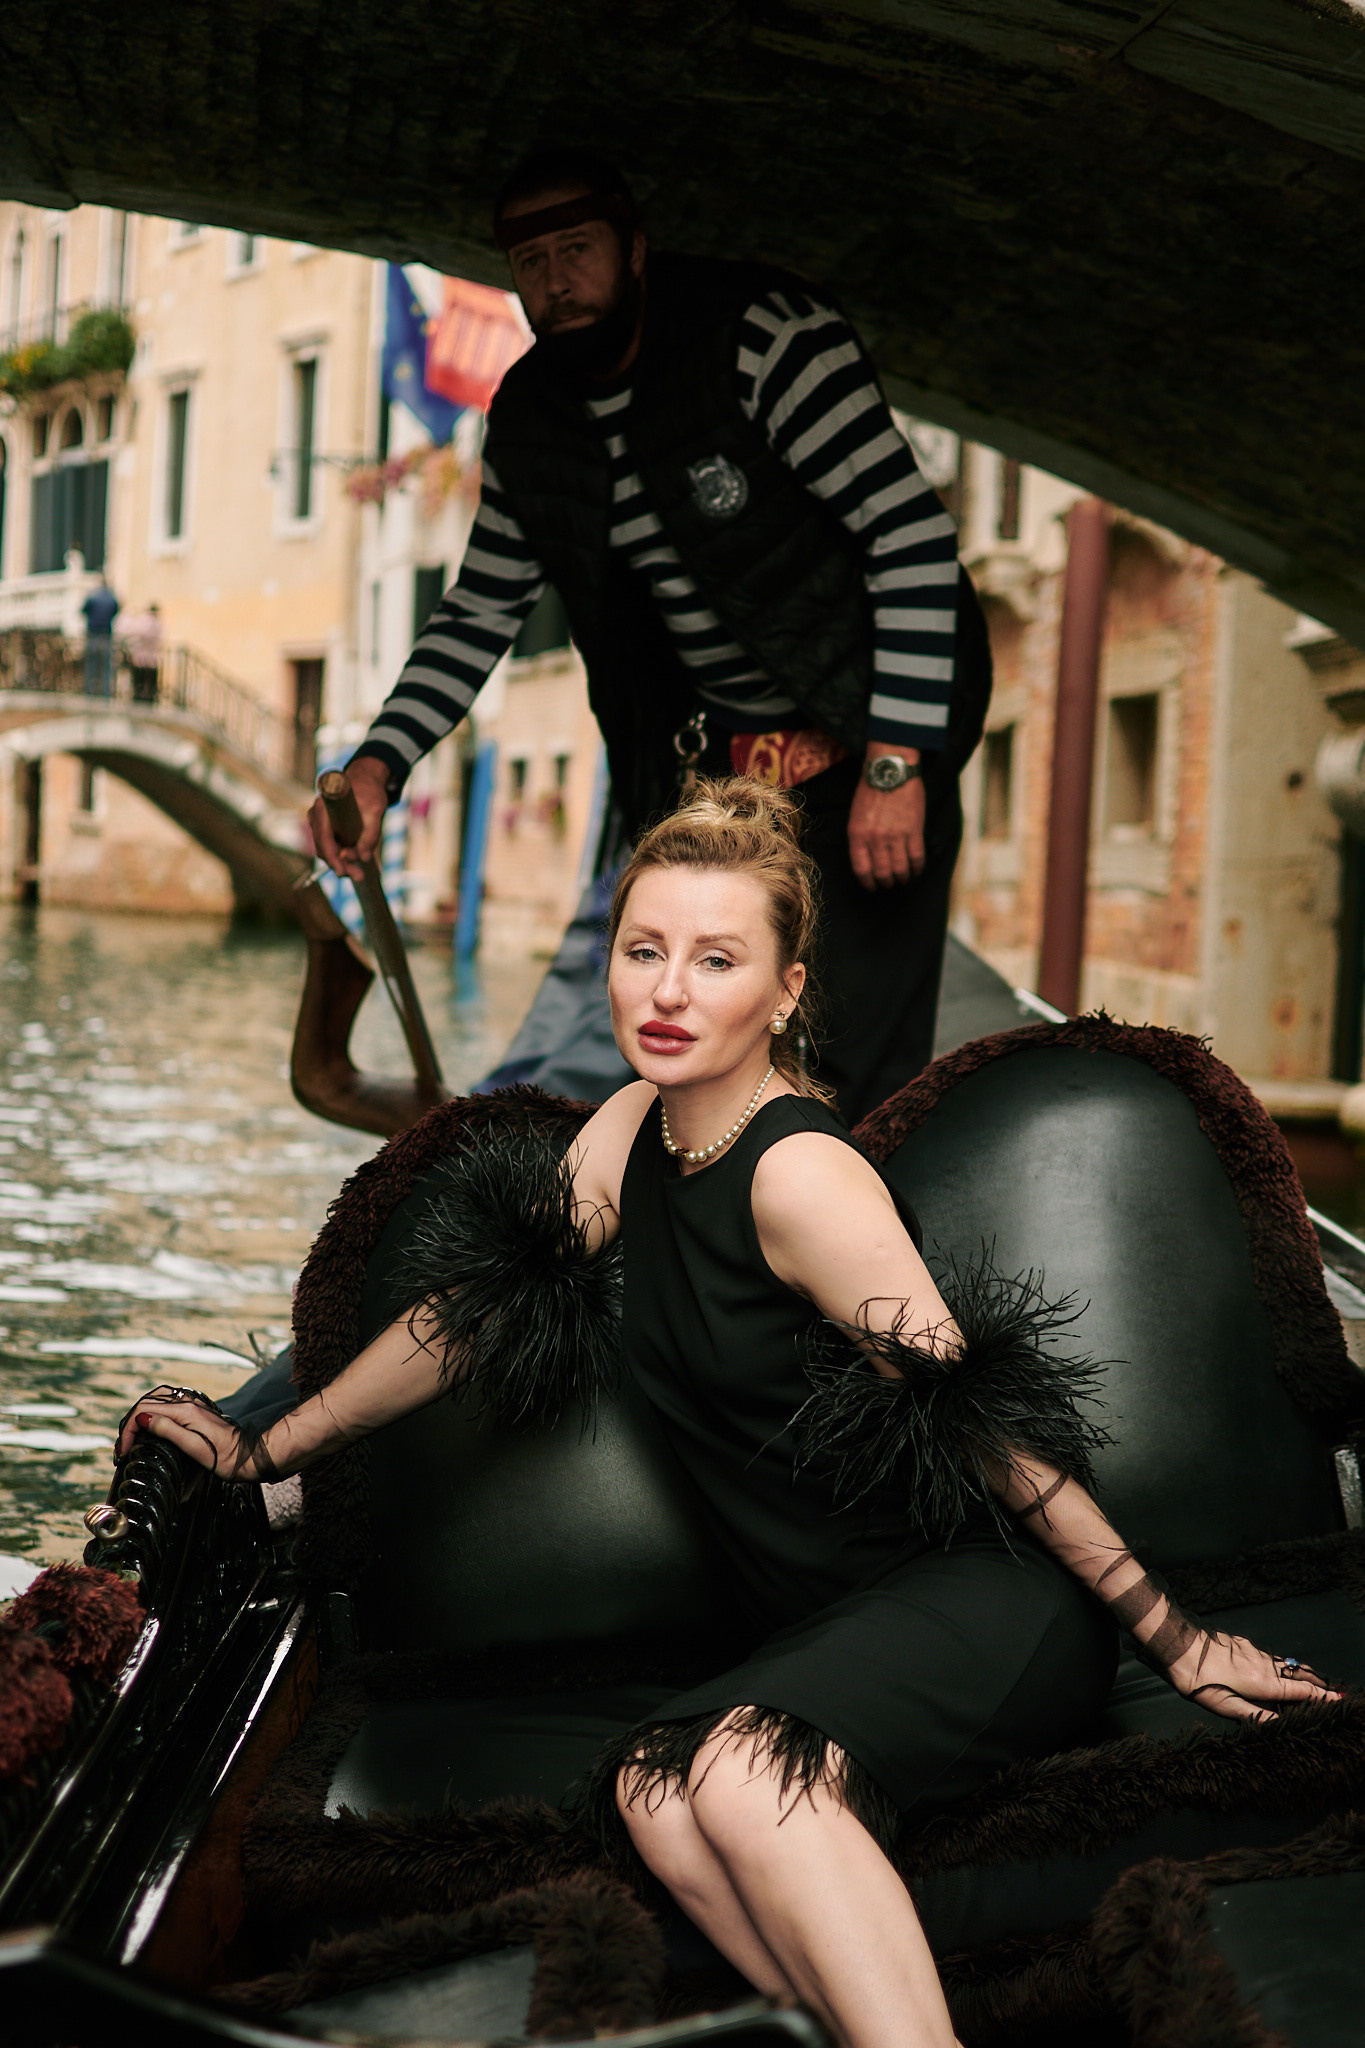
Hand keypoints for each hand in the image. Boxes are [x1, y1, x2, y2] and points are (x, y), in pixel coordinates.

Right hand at [114, 1386, 268, 1481]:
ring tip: (130, 1434)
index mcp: (185, 1411)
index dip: (128, 1430)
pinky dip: (151, 1410)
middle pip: (147, 1402)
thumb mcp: (194, 1448)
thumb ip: (168, 1430)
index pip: (144, 1410)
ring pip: (156, 1398)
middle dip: (129, 1423)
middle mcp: (187, 1402)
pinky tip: (149, 1422)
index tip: (123, 1451)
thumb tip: (142, 1419)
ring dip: (139, 1414)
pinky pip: (166, 1402)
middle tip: (123, 1447)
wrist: (247, 1455)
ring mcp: (192, 1404)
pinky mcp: (195, 1410)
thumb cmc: (224, 1456)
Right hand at [307, 755, 389, 882]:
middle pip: (323, 848)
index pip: (323, 838)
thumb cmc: (369, 791)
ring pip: (326, 849)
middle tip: (358, 876)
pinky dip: (341, 855)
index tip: (342, 872)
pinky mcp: (326, 827)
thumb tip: (363, 857)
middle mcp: (317, 815)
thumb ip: (370, 834)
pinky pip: (330, 845)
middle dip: (339, 864)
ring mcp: (319, 822)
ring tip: (359, 871)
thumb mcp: (376, 811)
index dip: (332, 858)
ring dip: (341, 862)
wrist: (365, 779)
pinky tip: (354, 861)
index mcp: (324, 807)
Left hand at [847, 759, 925, 889]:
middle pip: (882, 872)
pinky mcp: (914, 830)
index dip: (867, 882)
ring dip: (902, 878)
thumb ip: (860, 838)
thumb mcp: (855, 815)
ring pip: (900, 868)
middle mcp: (875, 838)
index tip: (871, 886)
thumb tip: (867, 859)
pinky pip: (916, 856)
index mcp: (857, 835)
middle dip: (885, 882)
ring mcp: (896, 835)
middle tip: (889, 884)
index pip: (861, 868)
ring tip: (903, 879)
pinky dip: (917, 867)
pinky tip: (916, 870)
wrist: (890, 770)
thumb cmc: (871, 790)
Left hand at [1165, 1629, 1341, 1722]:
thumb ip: (1254, 1715)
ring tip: (1316, 1680)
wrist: (1179, 1646)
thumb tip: (1278, 1724)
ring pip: (1286, 1663)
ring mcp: (1254, 1651)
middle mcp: (1264, 1665)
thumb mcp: (1224, 1706)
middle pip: (1299, 1674)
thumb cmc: (1198, 1680)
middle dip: (1318, 1682)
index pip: (1300, 1691)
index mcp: (1262, 1683)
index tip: (1338, 1699)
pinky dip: (1284, 1664)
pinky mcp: (1244, 1644)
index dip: (1321, 1696)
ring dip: (1303, 1672)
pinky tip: (1281, 1668)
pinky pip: (1271, 1656)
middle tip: (1335, 1690)